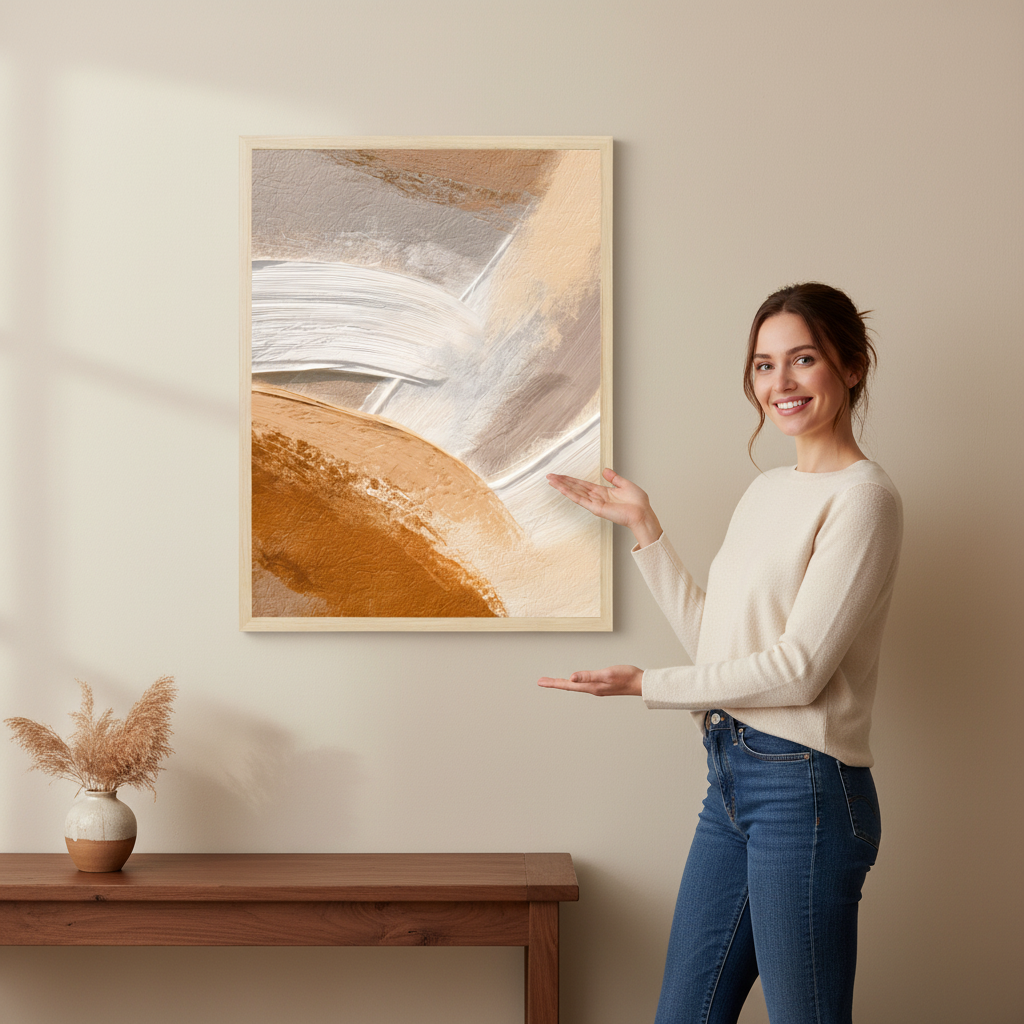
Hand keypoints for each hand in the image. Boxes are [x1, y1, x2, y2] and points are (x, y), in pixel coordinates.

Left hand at [537, 664, 643, 696]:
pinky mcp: (602, 686)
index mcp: (591, 687)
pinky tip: (574, 681)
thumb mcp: (606, 674)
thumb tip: (571, 677)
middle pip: (569, 686)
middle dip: (554, 683)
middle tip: (541, 681)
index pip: (567, 685)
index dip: (553, 683)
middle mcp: (592, 689)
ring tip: (553, 681)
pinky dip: (574, 683)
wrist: (640, 683)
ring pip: (575, 686)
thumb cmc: (626, 676)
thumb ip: (588, 676)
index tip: (541, 682)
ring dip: (563, 683)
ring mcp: (597, 688)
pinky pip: (583, 685)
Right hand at [546, 468, 661, 546]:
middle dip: (562, 482)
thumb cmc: (638, 503)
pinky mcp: (596, 508)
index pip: (582, 484)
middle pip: (575, 488)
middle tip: (550, 476)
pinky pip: (580, 499)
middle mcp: (596, 498)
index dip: (571, 479)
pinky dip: (570, 493)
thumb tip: (605, 470)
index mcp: (602, 492)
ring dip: (562, 486)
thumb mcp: (625, 484)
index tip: (560, 475)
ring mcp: (595, 503)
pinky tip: (561, 488)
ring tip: (551, 480)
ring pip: (574, 493)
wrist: (642, 513)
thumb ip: (614, 478)